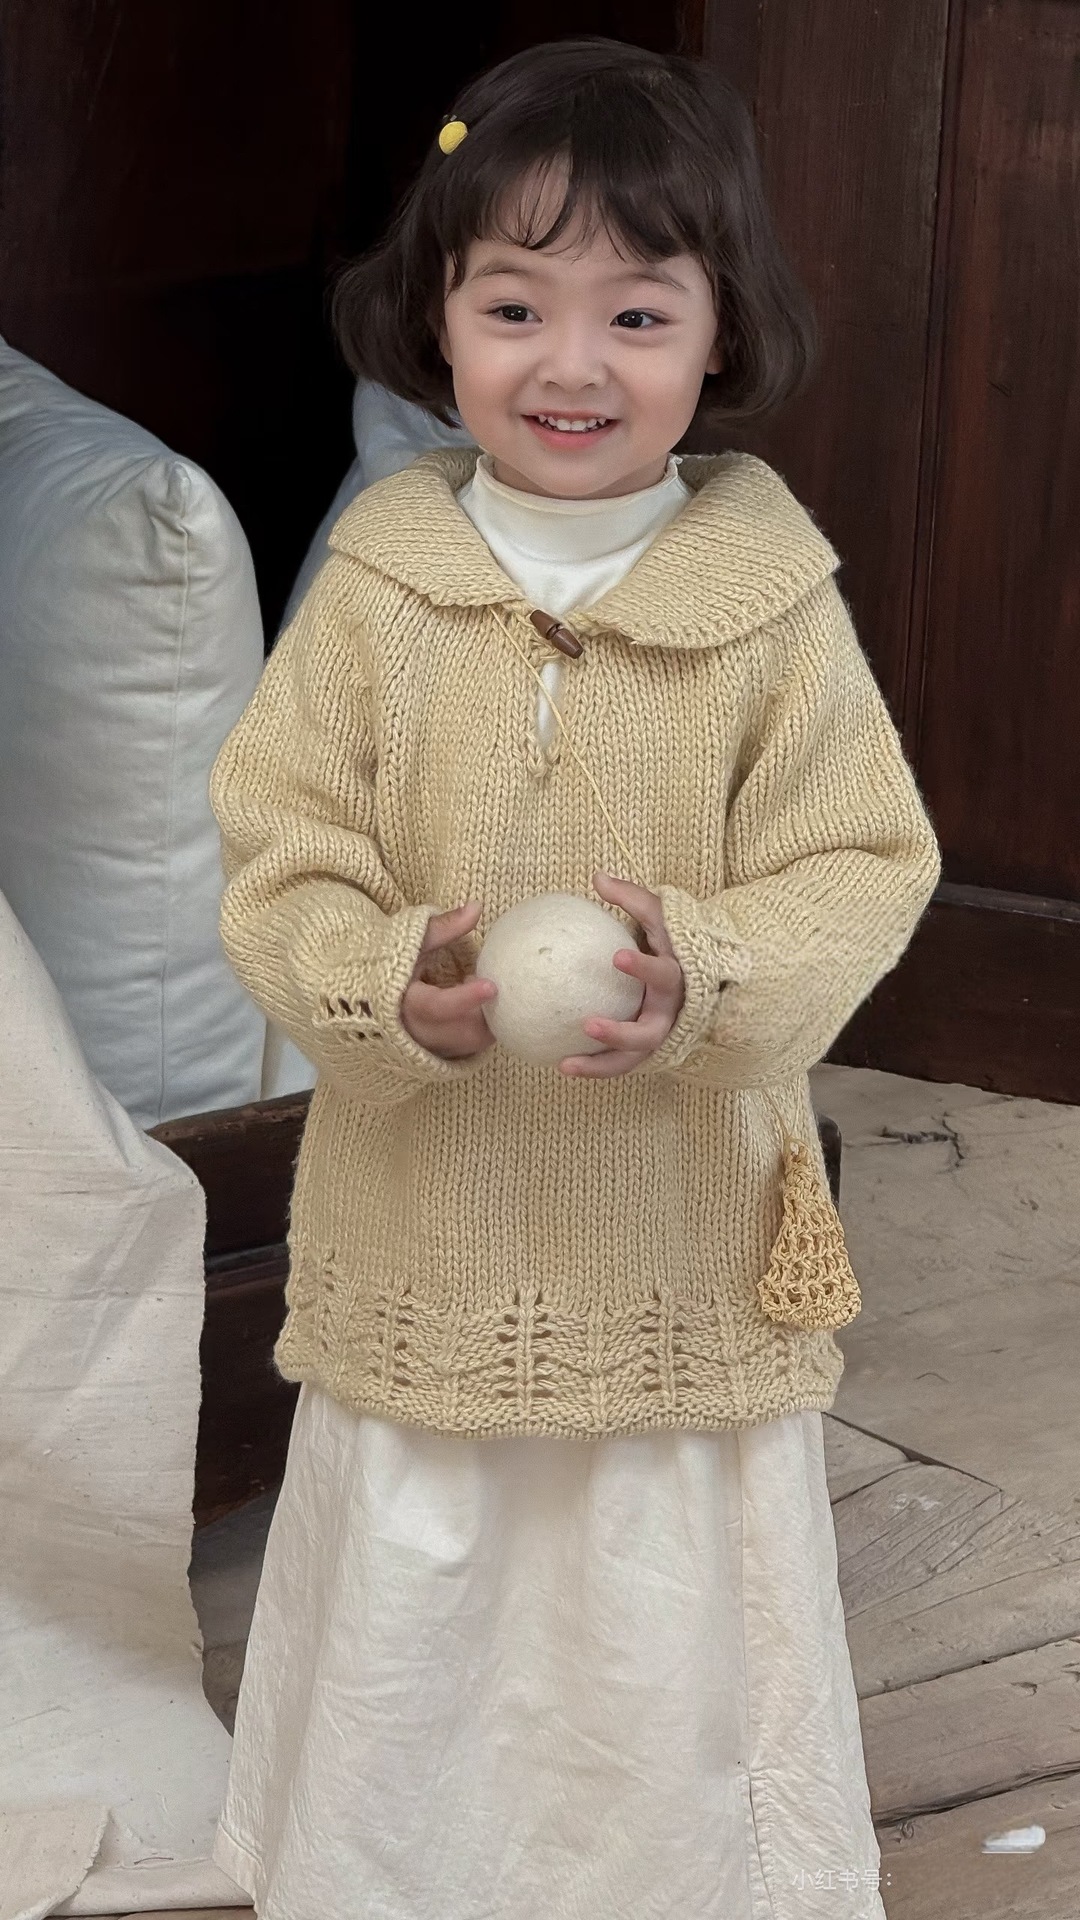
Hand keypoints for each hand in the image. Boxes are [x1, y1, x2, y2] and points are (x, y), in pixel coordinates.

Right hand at [400, 901, 497, 1059]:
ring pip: (472, 1042)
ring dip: (487, 1018)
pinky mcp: (444, 1054)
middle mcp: (417, 1033)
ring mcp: (431, 1048)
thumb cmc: (394, 967)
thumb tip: (477, 906)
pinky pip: (474, 1047)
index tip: (491, 985)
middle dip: (484, 1008)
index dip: (466, 998)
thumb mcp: (412, 943)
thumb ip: (443, 927)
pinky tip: (479, 1005)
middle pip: (462, 1030)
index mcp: (404, 1004)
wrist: (371, 1001)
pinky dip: (485, 1027)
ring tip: (479, 990)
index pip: (436, 1007)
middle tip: (485, 979)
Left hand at [560, 872, 685, 1077]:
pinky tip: (562, 1064)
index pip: (665, 974)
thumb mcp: (660, 916)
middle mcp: (672, 1013)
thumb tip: (596, 877)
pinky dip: (595, 1068)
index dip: (644, 969)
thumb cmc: (673, 940)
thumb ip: (632, 898)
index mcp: (679, 979)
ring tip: (565, 1063)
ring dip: (601, 1064)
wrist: (699, 974)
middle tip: (587, 1024)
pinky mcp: (647, 1049)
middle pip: (651, 1032)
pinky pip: (620, 1064)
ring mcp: (661, 1035)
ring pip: (633, 1058)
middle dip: (620, 1032)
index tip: (617, 957)